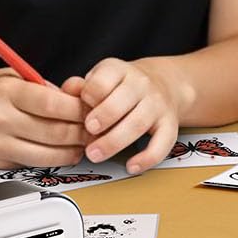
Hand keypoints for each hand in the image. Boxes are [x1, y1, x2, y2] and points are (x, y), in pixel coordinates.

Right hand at [0, 69, 88, 169]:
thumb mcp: (17, 76)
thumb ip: (47, 88)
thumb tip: (81, 97)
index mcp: (6, 92)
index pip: (51, 104)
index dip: (77, 109)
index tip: (92, 108)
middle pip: (52, 132)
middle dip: (80, 132)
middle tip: (95, 129)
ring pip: (45, 155)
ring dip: (71, 151)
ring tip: (83, 143)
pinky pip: (32, 164)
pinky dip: (54, 160)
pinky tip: (64, 152)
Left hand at [72, 58, 186, 174]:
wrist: (162, 82)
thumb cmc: (121, 87)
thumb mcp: (100, 78)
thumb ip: (81, 88)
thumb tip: (67, 90)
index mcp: (120, 71)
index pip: (103, 80)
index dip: (89, 96)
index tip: (78, 110)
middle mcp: (141, 84)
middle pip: (123, 100)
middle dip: (102, 118)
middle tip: (87, 133)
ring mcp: (157, 104)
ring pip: (139, 123)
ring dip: (115, 141)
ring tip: (95, 154)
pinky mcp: (169, 124)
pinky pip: (163, 142)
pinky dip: (148, 157)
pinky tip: (131, 166)